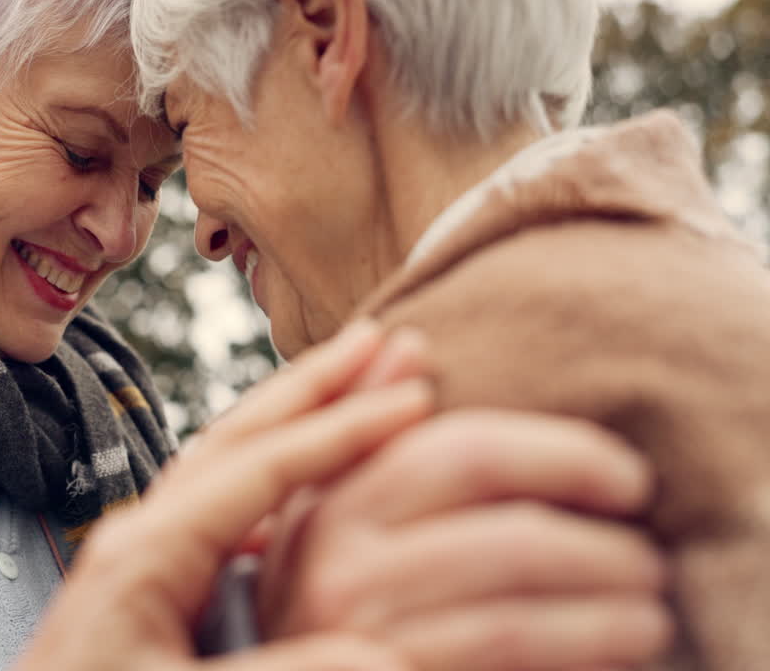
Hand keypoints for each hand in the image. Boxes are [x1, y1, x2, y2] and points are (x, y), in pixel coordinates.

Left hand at [14, 322, 431, 670]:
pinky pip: (221, 507)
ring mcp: (139, 557)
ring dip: (292, 419)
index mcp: (144, 553)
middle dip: (314, 386)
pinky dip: (273, 476)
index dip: (340, 431)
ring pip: (226, 463)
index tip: (411, 397)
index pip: (258, 467)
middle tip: (383, 337)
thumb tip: (384, 656)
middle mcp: (139, 536)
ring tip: (353, 384)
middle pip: (237, 437)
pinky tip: (304, 488)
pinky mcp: (144, 588)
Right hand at [257, 335, 672, 669]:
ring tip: (653, 614)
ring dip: (606, 611)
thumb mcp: (325, 509)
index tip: (627, 476)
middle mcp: (334, 565)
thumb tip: (407, 340)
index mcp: (327, 502)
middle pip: (506, 535)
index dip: (562, 455)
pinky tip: (614, 655)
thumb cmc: (324, 598)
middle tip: (652, 554)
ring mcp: (360, 636)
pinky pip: (508, 658)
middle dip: (602, 547)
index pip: (462, 451)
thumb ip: (362, 422)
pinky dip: (578, 653)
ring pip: (516, 611)